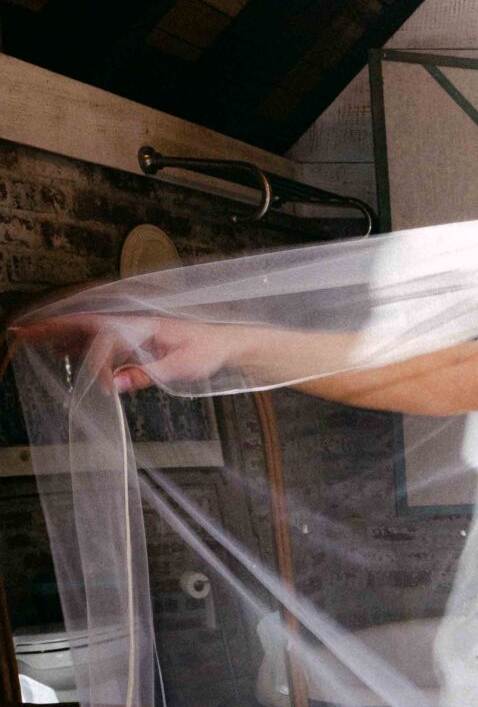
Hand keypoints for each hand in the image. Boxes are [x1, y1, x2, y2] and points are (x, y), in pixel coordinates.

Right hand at [12, 308, 239, 392]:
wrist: (226, 342)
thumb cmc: (208, 350)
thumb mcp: (183, 366)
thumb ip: (148, 374)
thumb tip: (115, 384)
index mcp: (143, 324)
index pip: (105, 337)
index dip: (95, 359)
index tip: (98, 385)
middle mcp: (133, 322)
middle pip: (85, 322)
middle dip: (53, 327)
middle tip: (22, 332)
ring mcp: (132, 328)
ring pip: (88, 328)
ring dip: (59, 333)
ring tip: (31, 338)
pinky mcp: (135, 338)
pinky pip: (99, 337)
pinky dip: (78, 342)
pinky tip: (64, 351)